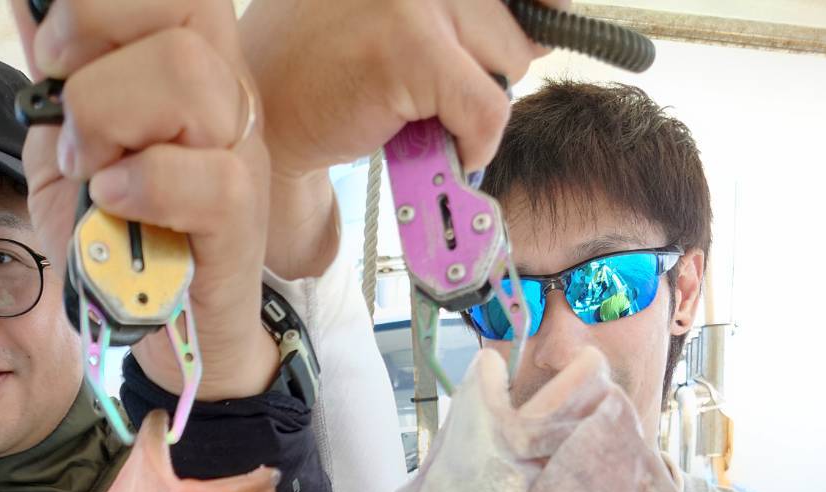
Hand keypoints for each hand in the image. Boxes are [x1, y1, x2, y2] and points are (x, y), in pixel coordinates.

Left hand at [9, 0, 277, 400]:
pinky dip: (143, 186)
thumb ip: (55, 74)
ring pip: (190, 78)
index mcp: (191, 61)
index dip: (96, 6)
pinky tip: (115, 206)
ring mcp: (242, 154)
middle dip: (93, 51)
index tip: (55, 60)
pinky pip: (209, 176)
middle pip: (181, 14)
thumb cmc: (123, 239)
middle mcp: (226, 96)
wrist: (166, 328)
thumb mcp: (68, 143)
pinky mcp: (242, 218)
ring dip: (110, 118)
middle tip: (69, 121)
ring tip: (93, 172)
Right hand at [241, 0, 562, 180]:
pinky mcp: (408, 45)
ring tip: (422, 108)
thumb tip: (556, 14)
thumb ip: (468, 9)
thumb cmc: (336, 68)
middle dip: (492, 67)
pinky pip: (486, 108)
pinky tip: (433, 143)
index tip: (550, 22)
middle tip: (436, 88)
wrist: (269, 117)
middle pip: (521, 21)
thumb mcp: (408, 15)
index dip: (542, 11)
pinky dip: (472, 142)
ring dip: (477, 103)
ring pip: (510, 62)